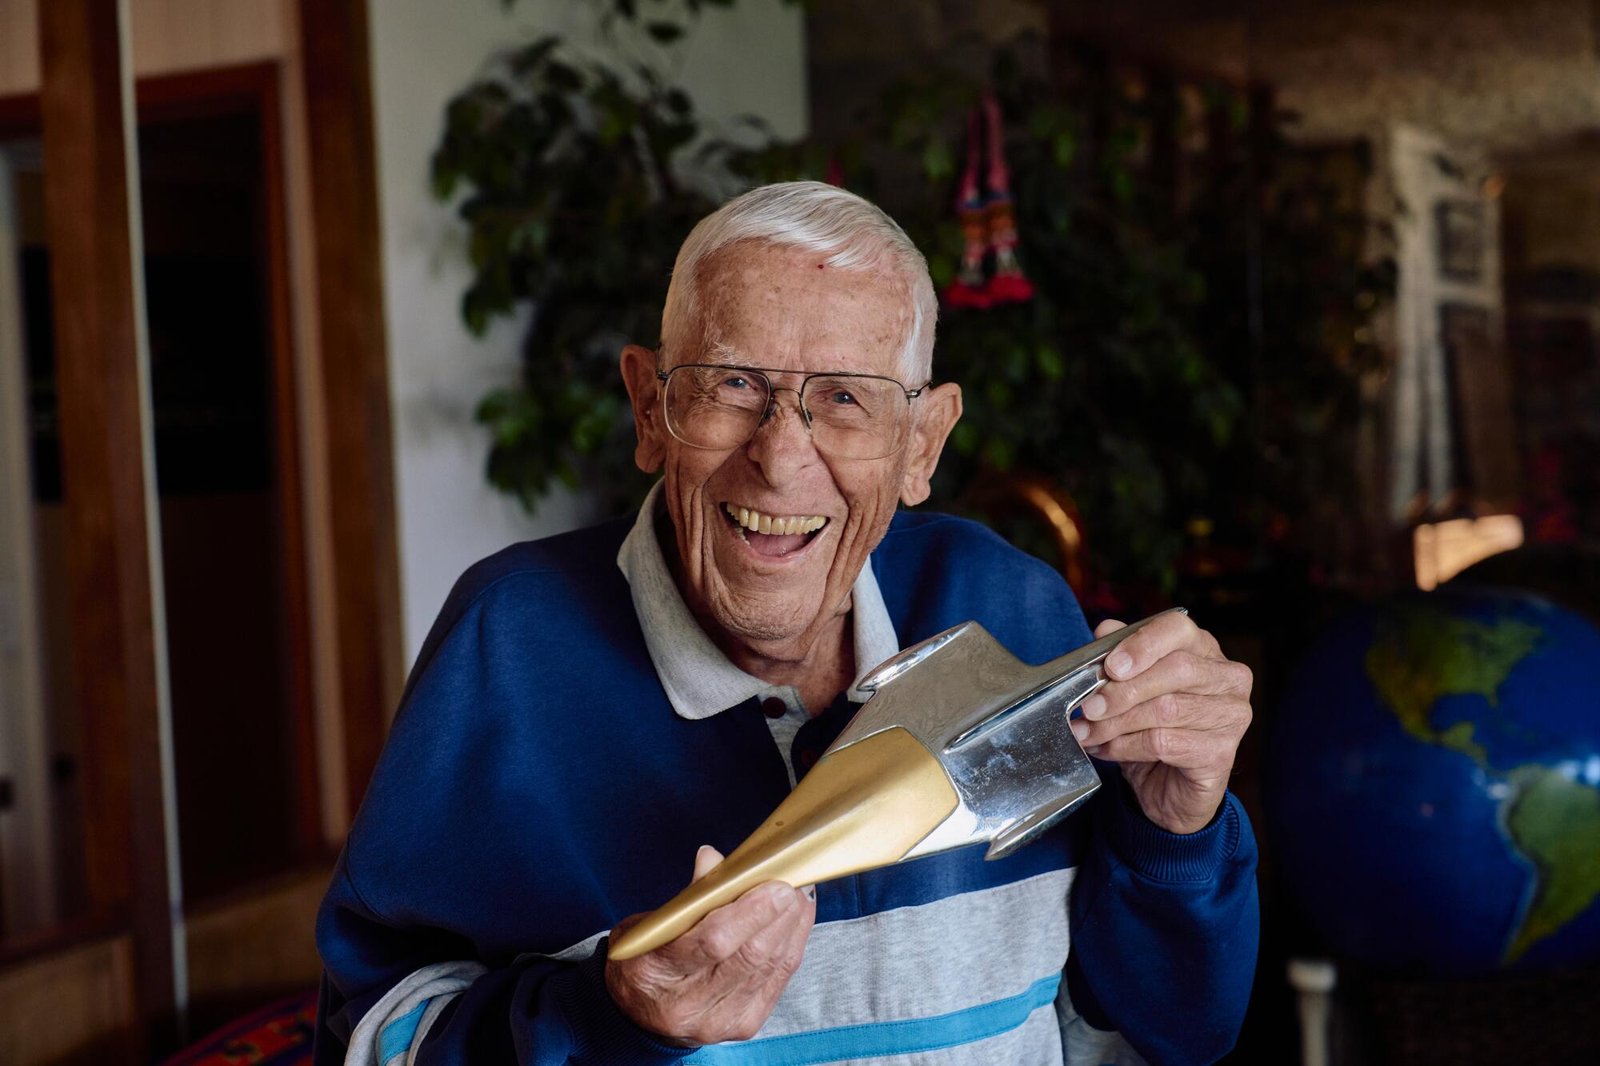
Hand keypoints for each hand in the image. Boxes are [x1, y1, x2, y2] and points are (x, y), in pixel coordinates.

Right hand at [605, 845, 814, 1045]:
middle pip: (749, 956)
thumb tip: (715, 859)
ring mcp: (719, 1021)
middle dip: (779, 916)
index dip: (751, 912)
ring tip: (797, 897)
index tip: (774, 885)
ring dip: (791, 928)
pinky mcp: (744, 1025)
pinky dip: (792, 947)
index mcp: (655, 973)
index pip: (713, 942)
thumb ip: (687, 896)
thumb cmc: (643, 959)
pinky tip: (796, 922)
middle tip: (791, 885)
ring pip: (769, 968)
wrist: (639, 1013)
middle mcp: (687, 1005)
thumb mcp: (649, 923)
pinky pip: (778, 981)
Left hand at [1070, 612, 1251, 834]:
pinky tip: (1106, 750)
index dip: (1142, 645)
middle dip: (1122, 691)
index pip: (1178, 629)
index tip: (1110, 667)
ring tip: (1088, 732)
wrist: (1167, 789)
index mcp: (1205, 651)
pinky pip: (1165, 742)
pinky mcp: (1221, 752)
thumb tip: (1105, 629)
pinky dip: (1126, 746)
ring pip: (1166, 709)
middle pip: (1174, 670)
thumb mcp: (1129, 690)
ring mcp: (1231, 715)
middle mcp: (1228, 678)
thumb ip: (1120, 658)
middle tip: (1088, 708)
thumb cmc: (1151, 731)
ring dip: (1116, 723)